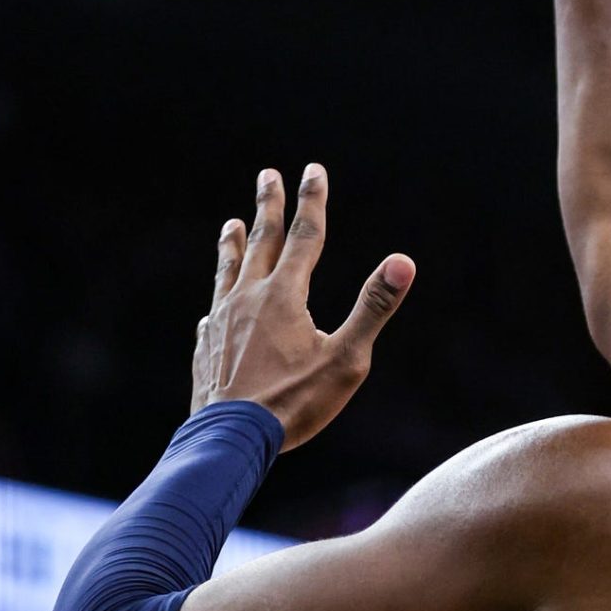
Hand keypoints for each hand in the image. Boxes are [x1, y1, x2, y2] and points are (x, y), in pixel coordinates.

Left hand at [190, 167, 414, 451]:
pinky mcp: (206, 348)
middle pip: (260, 242)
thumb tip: (404, 261)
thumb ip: (373, 307)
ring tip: (232, 223)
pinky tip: (213, 307)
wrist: (230, 440)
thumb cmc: (294, 404)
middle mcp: (247, 299)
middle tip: (268, 174)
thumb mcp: (346, 359)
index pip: (303, 236)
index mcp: (283, 296)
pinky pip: (212, 314)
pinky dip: (218, 300)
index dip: (311, 201)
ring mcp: (220, 323)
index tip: (312, 169)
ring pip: (229, 271)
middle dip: (268, 205)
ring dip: (233, 244)